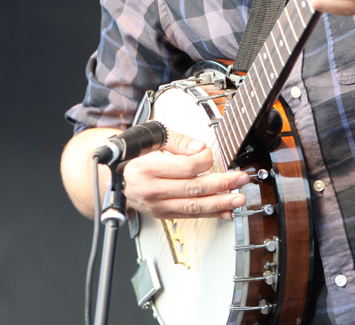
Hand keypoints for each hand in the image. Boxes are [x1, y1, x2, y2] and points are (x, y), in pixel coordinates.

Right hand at [122, 129, 248, 219]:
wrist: (114, 175)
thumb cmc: (135, 154)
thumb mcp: (152, 138)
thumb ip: (178, 142)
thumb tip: (201, 148)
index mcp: (147, 168)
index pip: (185, 168)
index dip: (204, 160)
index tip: (211, 153)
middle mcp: (151, 190)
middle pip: (193, 189)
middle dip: (221, 184)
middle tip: (240, 178)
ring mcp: (157, 206)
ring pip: (193, 208)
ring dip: (220, 203)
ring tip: (238, 198)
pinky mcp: (163, 215)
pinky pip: (189, 216)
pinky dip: (210, 214)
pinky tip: (225, 211)